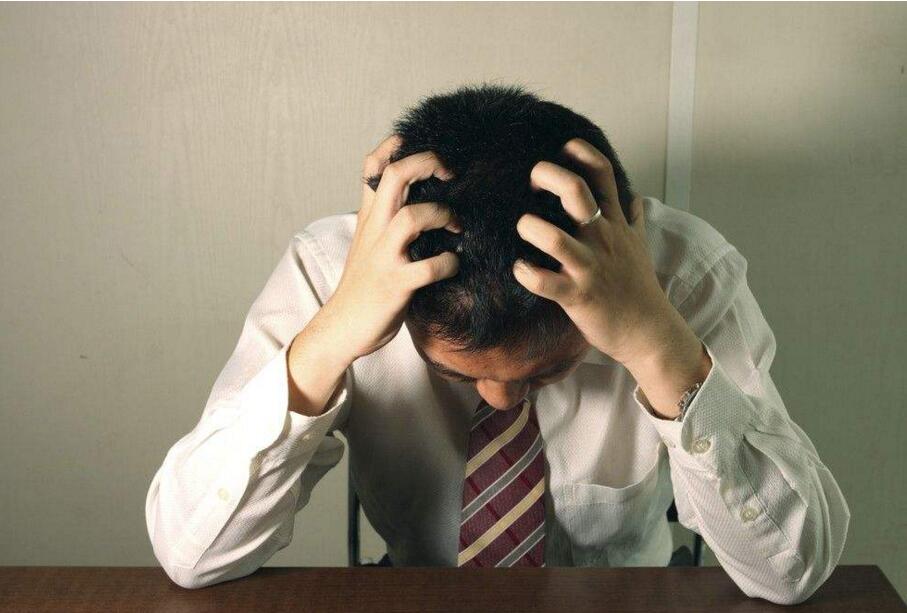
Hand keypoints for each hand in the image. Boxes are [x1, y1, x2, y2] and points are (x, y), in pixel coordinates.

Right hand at [321, 134, 461, 362]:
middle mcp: (374, 230)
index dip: (395, 145)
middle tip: (451, 173)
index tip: (419, 142)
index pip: (373, 166)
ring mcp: (384, 256)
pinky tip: (454, 264)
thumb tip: (421, 200)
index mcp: (368, 217)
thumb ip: (386, 219)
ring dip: (442, 215)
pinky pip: (429, 267)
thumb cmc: (363, 286)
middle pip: (394, 175)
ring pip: (412, 216)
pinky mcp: (395, 285)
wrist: (342, 327)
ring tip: (457, 226)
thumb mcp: (369, 243)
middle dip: (427, 163)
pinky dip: (449, 263)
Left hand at [511, 138, 675, 366]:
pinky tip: (520, 269)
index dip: (581, 152)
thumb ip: (633, 219)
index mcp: (614, 223)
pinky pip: (545, 282)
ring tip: (524, 227)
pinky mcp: (577, 296)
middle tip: (532, 183)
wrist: (648, 332)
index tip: (563, 149)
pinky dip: (526, 273)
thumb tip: (634, 197)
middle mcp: (602, 238)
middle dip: (547, 176)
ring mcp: (589, 267)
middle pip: (576, 191)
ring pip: (555, 238)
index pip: (602, 173)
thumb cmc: (639, 288)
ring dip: (530, 227)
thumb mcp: (640, 246)